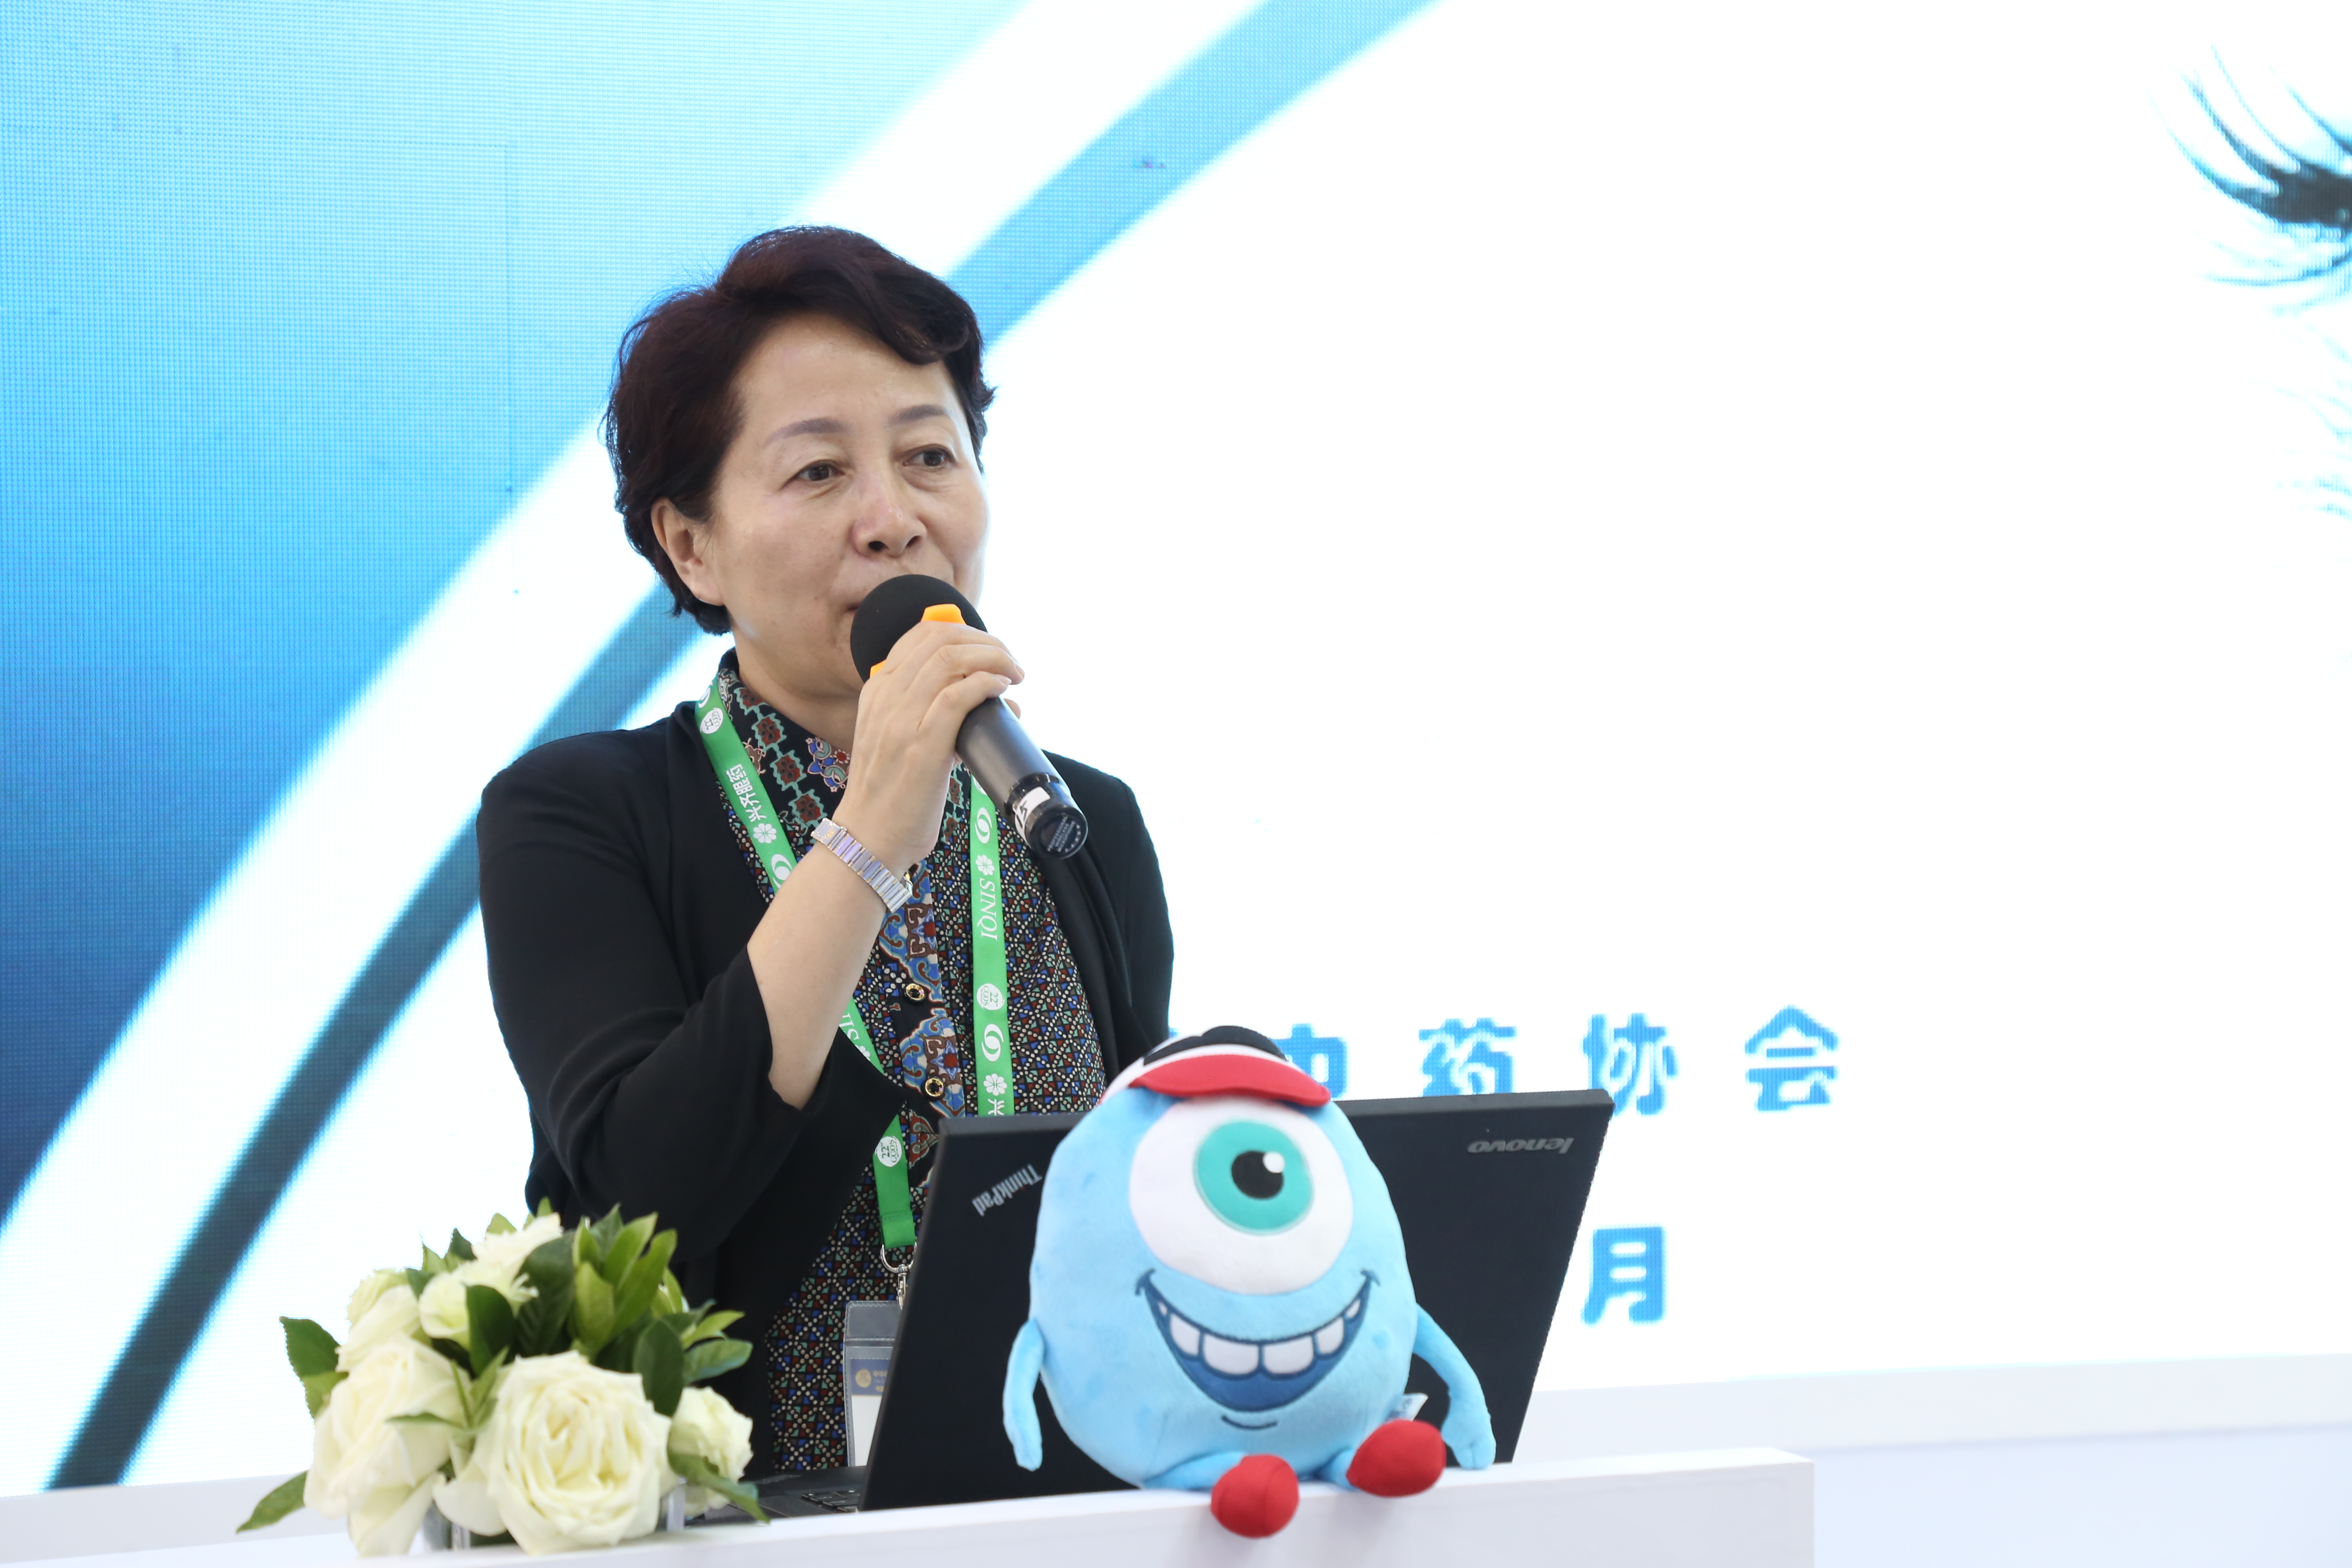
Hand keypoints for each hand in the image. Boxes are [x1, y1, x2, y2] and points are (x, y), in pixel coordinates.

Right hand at [831, 617, 1021, 871]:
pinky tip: (1001, 690)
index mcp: (877, 691)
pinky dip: (985, 684)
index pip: (919, 635)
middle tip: (1011, 663)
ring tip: (1014, 673)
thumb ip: (936, 714)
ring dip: (993, 658)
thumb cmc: (892, 794)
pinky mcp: (922, 746)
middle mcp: (885, 697)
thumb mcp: (899, 739)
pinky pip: (957, 696)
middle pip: (939, 639)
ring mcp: (901, 720)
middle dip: (985, 641)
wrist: (868, 837)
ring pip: (950, 660)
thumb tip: (996, 698)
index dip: (963, 631)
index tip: (990, 649)